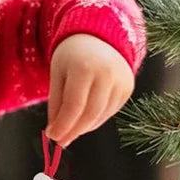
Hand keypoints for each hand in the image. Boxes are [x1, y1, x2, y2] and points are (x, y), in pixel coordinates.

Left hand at [46, 33, 134, 147]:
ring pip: (101, 116)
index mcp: (84, 67)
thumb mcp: (58, 75)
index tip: (52, 136)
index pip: (74, 105)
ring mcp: (121, 81)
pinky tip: (85, 117)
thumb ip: (56, 104)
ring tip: (71, 128)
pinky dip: (95, 119)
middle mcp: (107, 74)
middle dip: (73, 131)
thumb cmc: (72, 57)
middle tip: (60, 140)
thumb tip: (55, 134)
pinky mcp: (128, 88)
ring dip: (84, 127)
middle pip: (90, 114)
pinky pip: (110, 112)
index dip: (63, 125)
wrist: (98, 38)